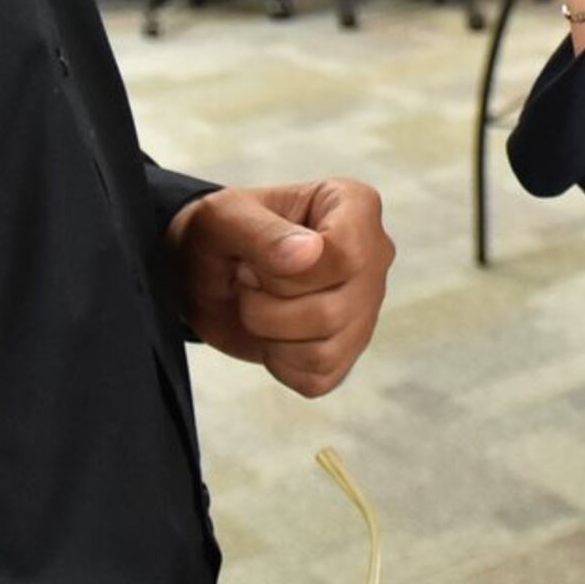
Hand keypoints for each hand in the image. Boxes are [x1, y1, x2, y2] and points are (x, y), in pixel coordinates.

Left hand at [171, 180, 393, 397]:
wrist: (210, 270)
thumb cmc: (224, 232)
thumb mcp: (225, 217)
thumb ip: (263, 233)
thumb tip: (309, 253)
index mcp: (355, 207)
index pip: (346, 256)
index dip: (288, 273)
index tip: (254, 260)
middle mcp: (374, 257)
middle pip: (333, 311)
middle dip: (268, 305)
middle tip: (248, 280)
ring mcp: (366, 309)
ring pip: (326, 351)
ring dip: (269, 334)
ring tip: (257, 303)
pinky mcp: (348, 352)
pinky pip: (319, 377)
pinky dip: (279, 363)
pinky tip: (270, 332)